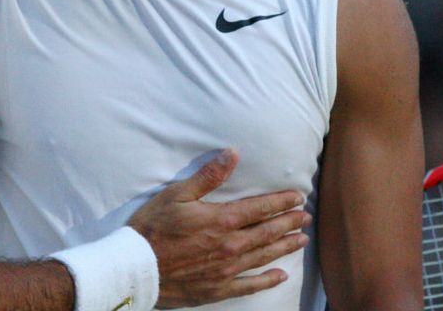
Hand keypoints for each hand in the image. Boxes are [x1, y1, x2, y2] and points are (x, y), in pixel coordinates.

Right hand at [127, 149, 310, 307]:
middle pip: (268, 232)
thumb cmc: (153, 227)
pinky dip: (267, 281)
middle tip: (305, 217)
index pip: (261, 208)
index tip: (298, 197)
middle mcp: (231, 246)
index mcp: (222, 220)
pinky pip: (250, 285)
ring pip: (264, 256)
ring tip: (301, 240)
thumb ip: (208, 176)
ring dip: (284, 247)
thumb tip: (232, 154)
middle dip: (289, 223)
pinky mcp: (218, 288)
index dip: (282, 202)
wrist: (136, 267)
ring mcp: (227, 269)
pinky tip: (280, 276)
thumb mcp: (177, 194)